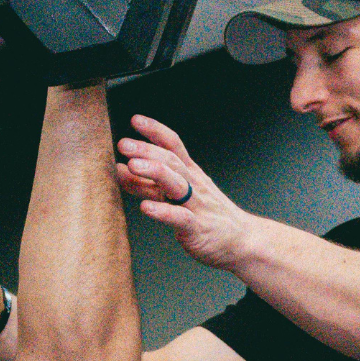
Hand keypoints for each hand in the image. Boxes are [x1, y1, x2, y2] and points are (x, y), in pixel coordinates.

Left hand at [116, 113, 253, 269]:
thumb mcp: (174, 195)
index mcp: (189, 173)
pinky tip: (145, 207)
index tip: (135, 119)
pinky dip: (163, 212)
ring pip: (177, 184)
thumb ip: (146, 184)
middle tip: (124, 144)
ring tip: (132, 165)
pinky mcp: (197, 229)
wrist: (241, 241)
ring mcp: (196, 206)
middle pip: (171, 161)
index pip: (173, 145)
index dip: (155, 131)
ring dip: (154, 172)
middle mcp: (193, 185)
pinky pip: (180, 218)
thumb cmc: (205, 215)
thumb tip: (118, 168)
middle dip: (147, 150)